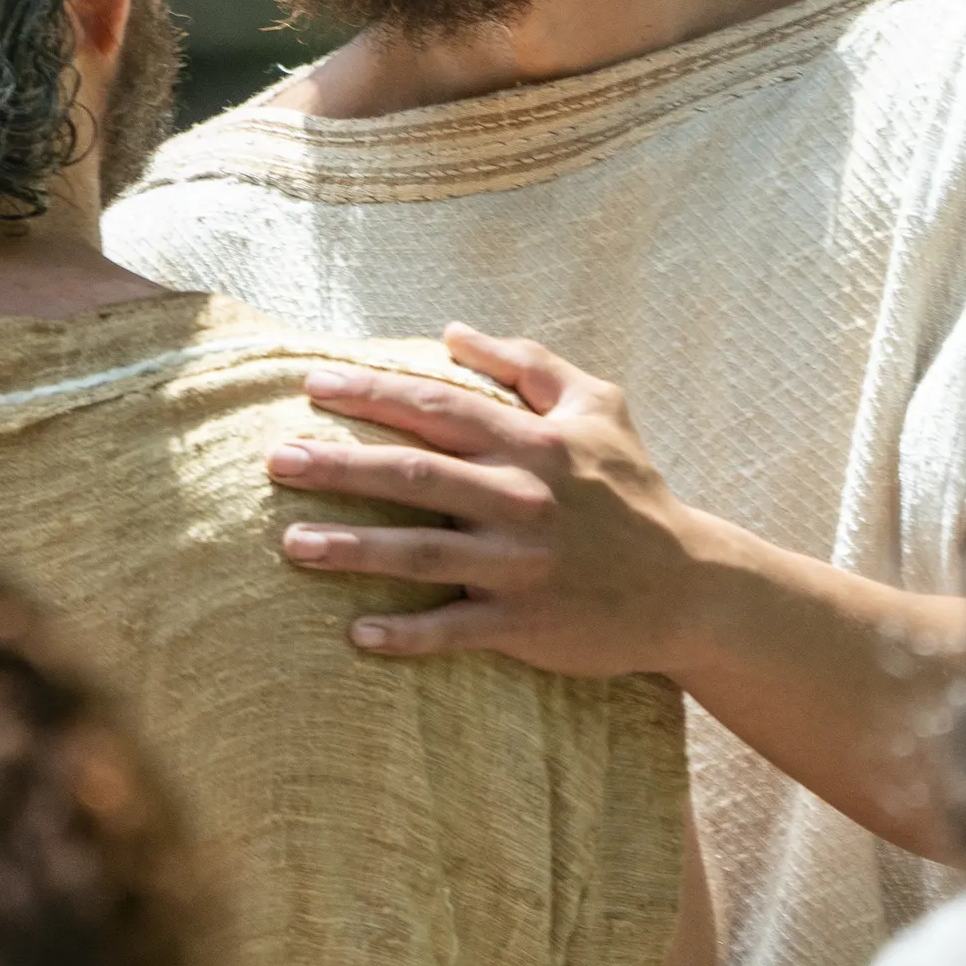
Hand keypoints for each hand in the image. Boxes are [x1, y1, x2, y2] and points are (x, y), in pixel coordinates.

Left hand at [265, 325, 692, 679]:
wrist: (691, 587)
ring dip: (352, 548)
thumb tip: (454, 331)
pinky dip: (406, 634)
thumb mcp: (599, 408)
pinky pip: (456, 630)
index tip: (310, 384)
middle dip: (339, 465)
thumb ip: (528, 364)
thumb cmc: (632, 492)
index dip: (371, 393)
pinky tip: (357, 634)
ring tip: (291, 544)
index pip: (436, 408)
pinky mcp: (527, 624)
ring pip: (421, 554)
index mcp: (531, 444)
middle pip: (413, 476)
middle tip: (275, 460)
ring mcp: (521, 565)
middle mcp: (520, 499)